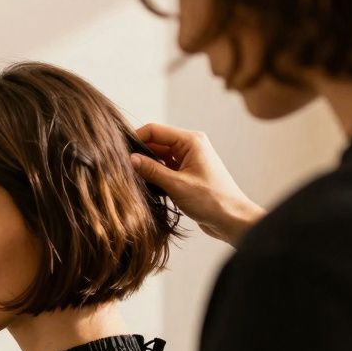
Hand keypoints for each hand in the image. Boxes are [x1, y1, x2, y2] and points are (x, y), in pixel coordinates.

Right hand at [131, 122, 265, 245]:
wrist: (232, 219)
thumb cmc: (212, 200)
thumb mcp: (177, 185)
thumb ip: (152, 170)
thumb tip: (130, 159)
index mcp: (191, 141)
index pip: (155, 131)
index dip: (135, 139)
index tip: (119, 154)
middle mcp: (189, 146)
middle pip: (155, 143)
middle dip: (139, 155)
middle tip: (122, 169)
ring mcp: (188, 160)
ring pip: (158, 157)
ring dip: (146, 167)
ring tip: (133, 179)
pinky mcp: (186, 174)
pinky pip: (164, 169)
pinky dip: (154, 176)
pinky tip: (146, 186)